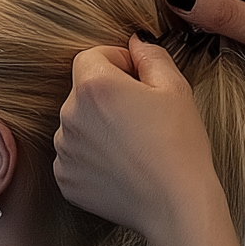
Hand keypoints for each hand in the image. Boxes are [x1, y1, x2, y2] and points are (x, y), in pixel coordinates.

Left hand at [54, 39, 223, 245]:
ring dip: (99, 127)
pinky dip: (93, 158)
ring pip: (79, 124)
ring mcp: (64, 150)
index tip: (139, 80)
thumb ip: (150, 55)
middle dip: (108, 96)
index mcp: (94, 85)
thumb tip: (136, 41)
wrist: (176, 204)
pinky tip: (122, 167)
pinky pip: (75, 156)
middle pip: (83, 91)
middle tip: (143, 118)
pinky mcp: (66, 179)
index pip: (91, 56)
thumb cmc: (180, 145)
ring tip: (134, 146)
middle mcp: (69, 115)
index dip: (118, 62)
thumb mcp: (176, 88)